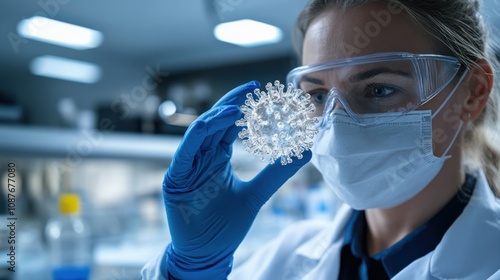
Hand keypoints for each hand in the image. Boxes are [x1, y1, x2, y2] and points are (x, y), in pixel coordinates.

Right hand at [163, 81, 311, 278]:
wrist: (207, 254)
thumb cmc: (226, 226)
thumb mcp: (256, 194)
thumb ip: (276, 173)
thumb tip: (305, 152)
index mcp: (217, 157)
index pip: (228, 126)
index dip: (242, 108)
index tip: (261, 93)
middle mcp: (201, 157)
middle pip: (214, 122)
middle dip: (230, 104)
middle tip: (251, 89)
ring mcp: (187, 166)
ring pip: (198, 132)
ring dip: (215, 117)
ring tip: (236, 108)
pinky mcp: (175, 178)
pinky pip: (184, 151)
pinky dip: (197, 135)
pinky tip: (214, 124)